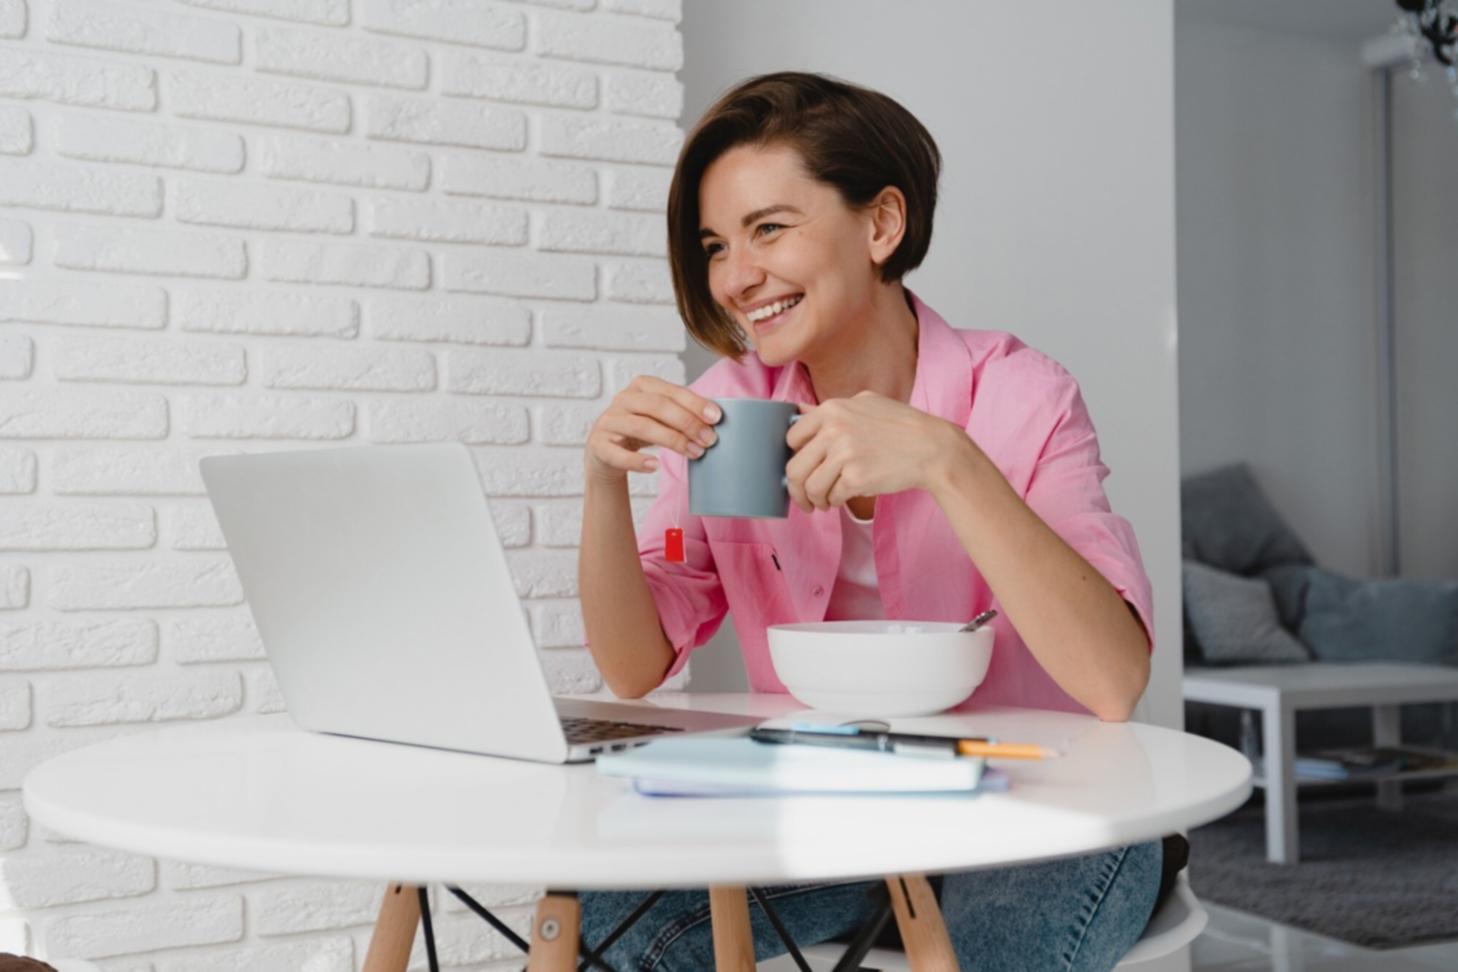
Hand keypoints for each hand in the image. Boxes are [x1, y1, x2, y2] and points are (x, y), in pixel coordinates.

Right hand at [585, 376, 721, 485]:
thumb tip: (715, 420)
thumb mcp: (660, 417)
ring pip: (642, 427)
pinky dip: (637, 461)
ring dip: (672, 440)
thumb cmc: (641, 430)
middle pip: (657, 406)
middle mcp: (623, 399)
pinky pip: (618, 454)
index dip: (694, 403)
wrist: (605, 452)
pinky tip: (655, 465)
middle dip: (687, 422)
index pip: (670, 391)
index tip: (716, 417)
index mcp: (641, 386)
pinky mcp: (599, 445)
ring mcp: (609, 421)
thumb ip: (681, 413)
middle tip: (709, 439)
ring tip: (694, 453)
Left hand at [785, 391, 966, 511]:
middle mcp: (834, 429)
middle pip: (795, 467)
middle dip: (796, 488)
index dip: (795, 456)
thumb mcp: (865, 403)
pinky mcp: (857, 478)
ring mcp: (845, 454)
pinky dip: (834, 502)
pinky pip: (832, 497)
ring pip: (811, 487)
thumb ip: (831, 410)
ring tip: (823, 503)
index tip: (802, 468)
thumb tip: (797, 413)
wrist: (933, 447)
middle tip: (804, 498)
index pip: (792, 437)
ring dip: (814, 500)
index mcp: (832, 408)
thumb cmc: (901, 426)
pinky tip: (841, 500)